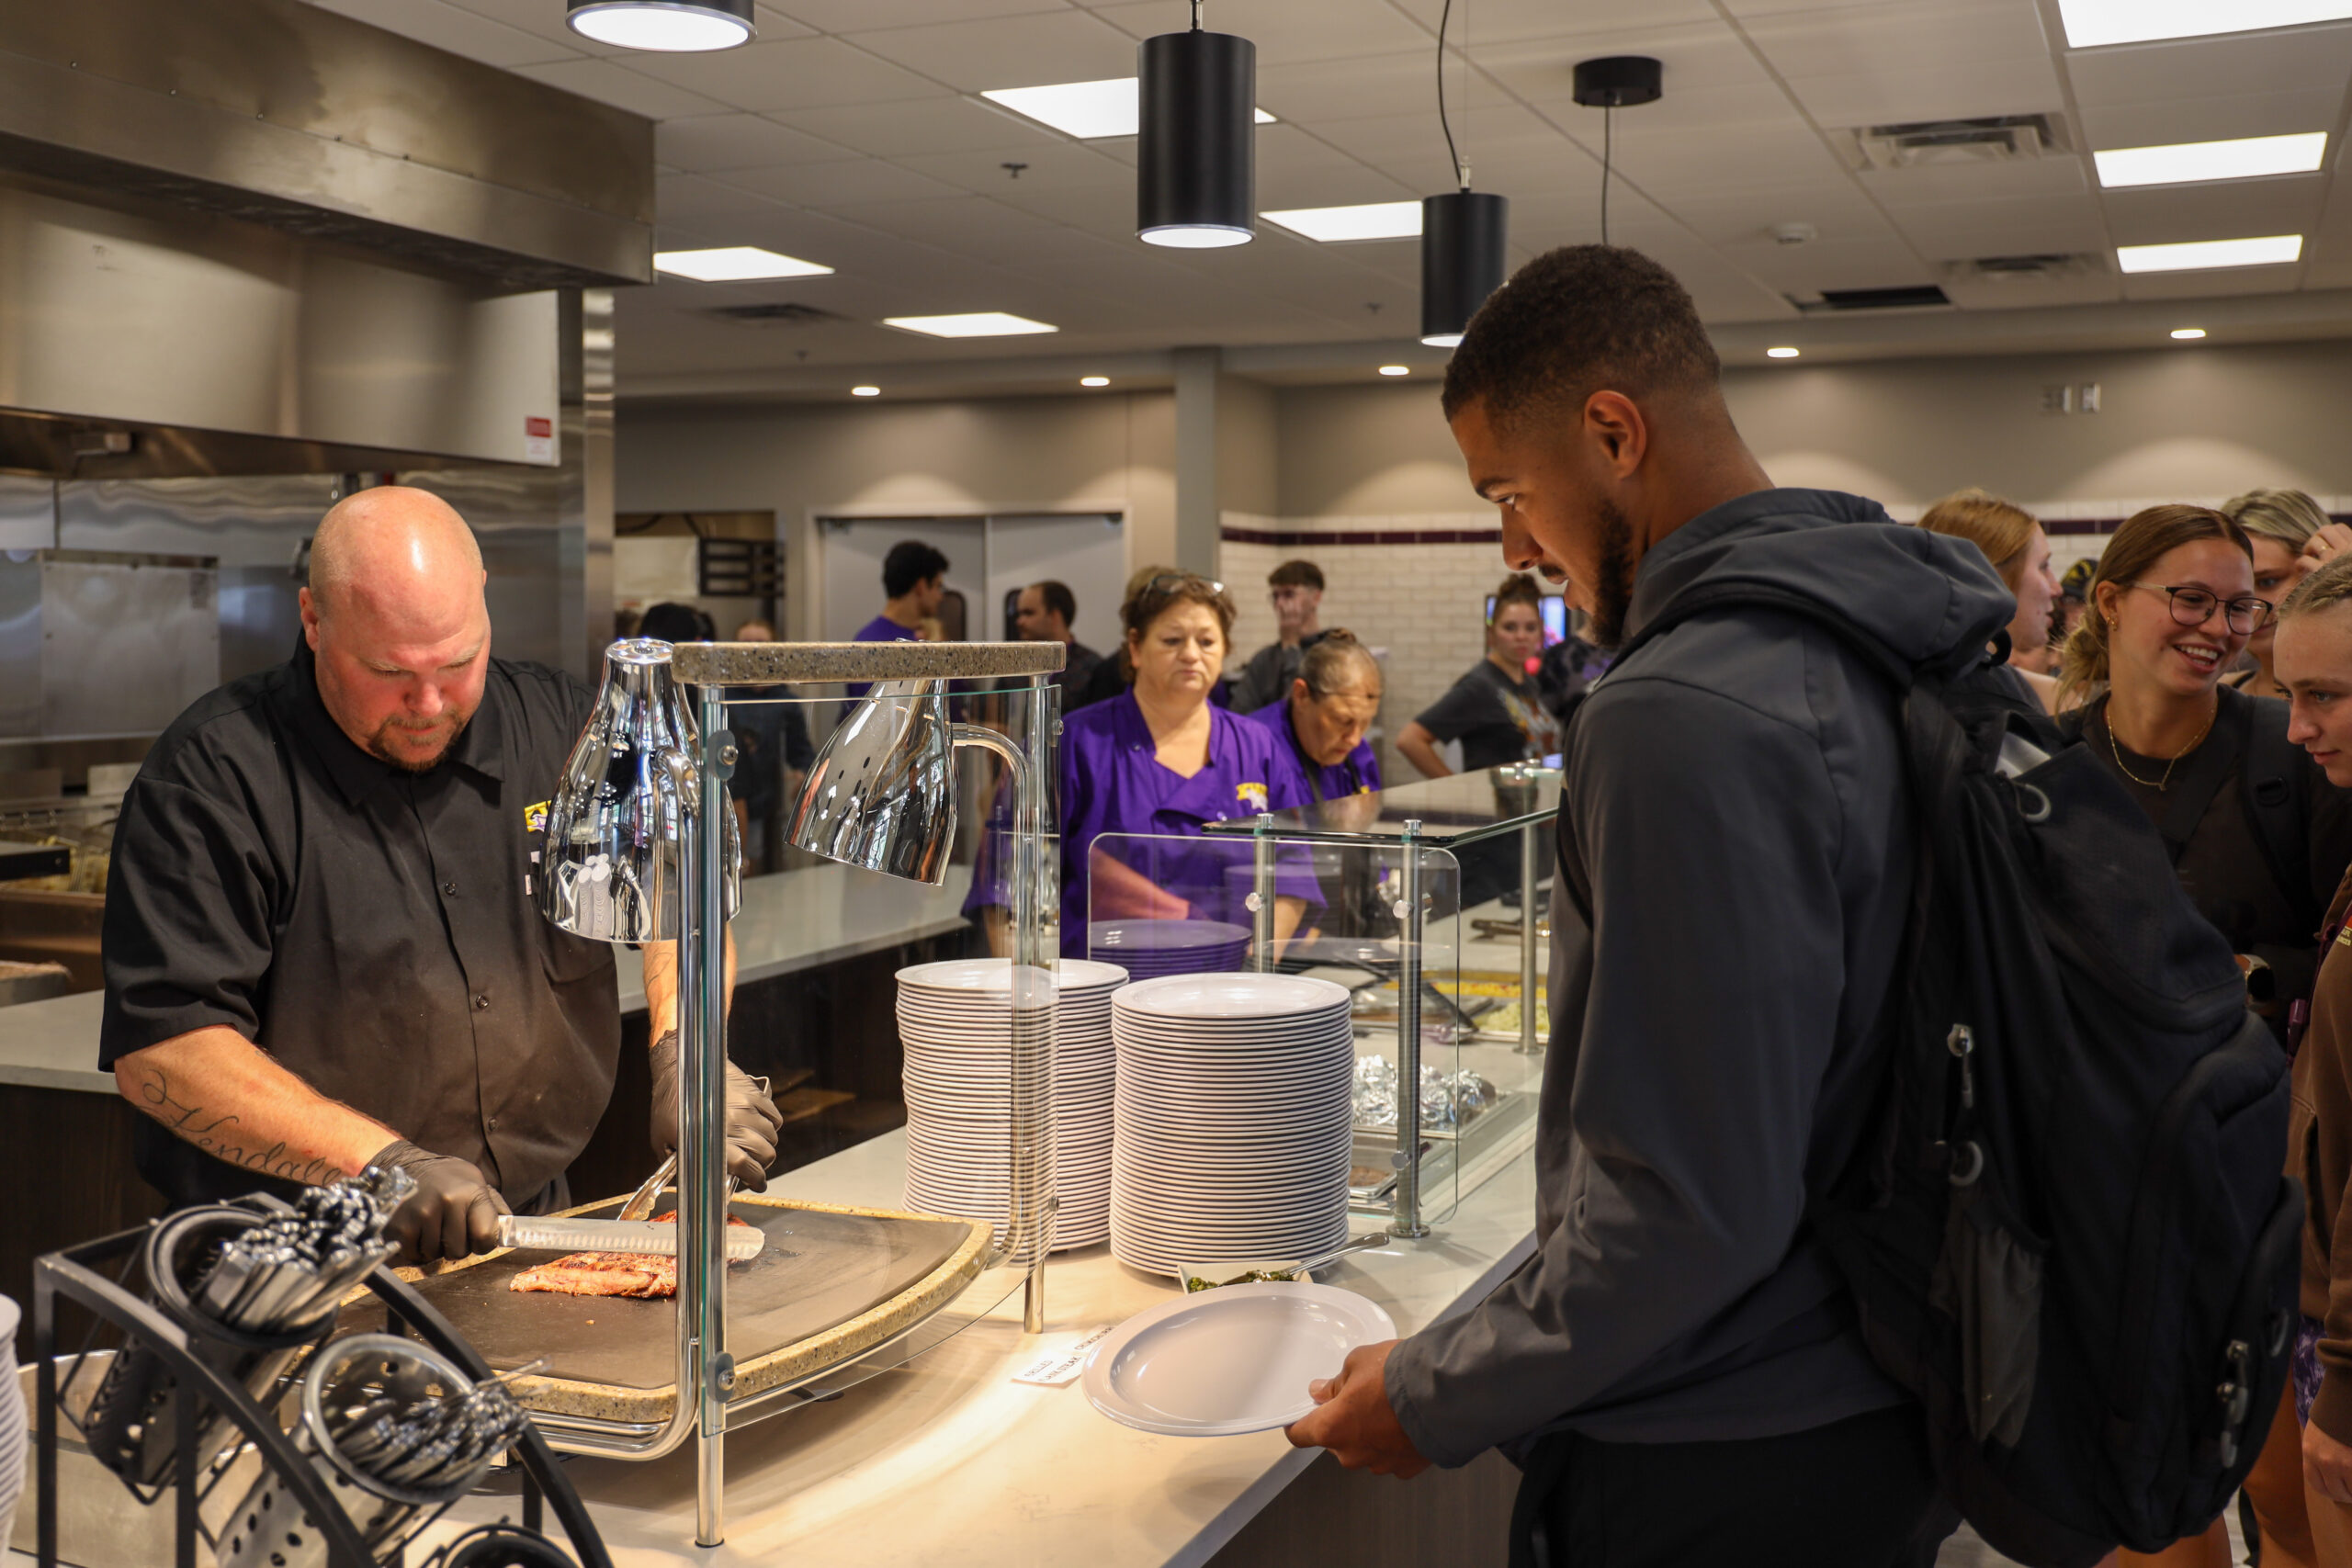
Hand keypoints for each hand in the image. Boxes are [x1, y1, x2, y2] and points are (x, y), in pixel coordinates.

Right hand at [369, 1140, 508, 1263]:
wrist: (407, 1164)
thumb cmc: (447, 1178)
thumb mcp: (476, 1182)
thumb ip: (495, 1208)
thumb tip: (512, 1231)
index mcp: (471, 1192)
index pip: (486, 1236)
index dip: (484, 1244)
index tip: (478, 1239)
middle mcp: (448, 1201)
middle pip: (459, 1251)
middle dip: (457, 1246)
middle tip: (450, 1229)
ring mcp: (422, 1213)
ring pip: (435, 1255)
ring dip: (435, 1247)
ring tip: (433, 1226)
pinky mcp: (401, 1225)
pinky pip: (414, 1255)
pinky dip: (416, 1249)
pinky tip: (418, 1230)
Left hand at [649, 1031, 785, 1191]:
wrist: (679, 1065)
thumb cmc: (668, 1103)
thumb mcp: (663, 1140)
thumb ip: (680, 1162)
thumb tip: (692, 1179)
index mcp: (712, 1138)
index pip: (745, 1165)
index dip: (756, 1179)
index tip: (758, 1183)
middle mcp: (733, 1123)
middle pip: (765, 1152)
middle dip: (762, 1164)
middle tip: (753, 1166)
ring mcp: (746, 1106)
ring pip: (771, 1135)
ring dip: (766, 1145)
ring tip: (754, 1145)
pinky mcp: (753, 1093)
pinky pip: (774, 1116)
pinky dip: (771, 1125)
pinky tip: (760, 1127)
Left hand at [1283, 1339, 1429, 1477]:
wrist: (1444, 1393)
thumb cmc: (1398, 1376)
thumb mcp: (1357, 1363)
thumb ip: (1336, 1382)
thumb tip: (1323, 1391)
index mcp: (1331, 1428)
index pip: (1300, 1435)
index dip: (1298, 1424)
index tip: (1301, 1416)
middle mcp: (1352, 1453)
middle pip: (1335, 1441)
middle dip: (1342, 1422)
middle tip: (1359, 1397)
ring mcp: (1380, 1464)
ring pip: (1365, 1449)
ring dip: (1370, 1433)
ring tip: (1389, 1407)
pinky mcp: (1406, 1469)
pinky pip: (1391, 1456)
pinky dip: (1395, 1442)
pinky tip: (1406, 1422)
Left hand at [2301, 523, 2351, 572]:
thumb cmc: (2350, 578)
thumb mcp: (2350, 557)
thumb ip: (2347, 547)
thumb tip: (2337, 534)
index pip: (2340, 527)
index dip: (2329, 532)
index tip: (2325, 541)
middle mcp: (2346, 551)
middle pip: (2325, 530)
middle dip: (2316, 537)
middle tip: (2314, 547)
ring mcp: (2333, 561)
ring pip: (2314, 542)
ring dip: (2307, 548)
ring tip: (2307, 555)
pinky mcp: (2320, 573)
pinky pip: (2305, 560)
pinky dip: (2300, 563)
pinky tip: (2300, 568)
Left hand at [2309, 1417, 2351, 1505]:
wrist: (2348, 1399)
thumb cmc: (2336, 1413)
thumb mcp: (2320, 1432)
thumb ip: (2321, 1452)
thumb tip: (2331, 1474)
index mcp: (2310, 1452)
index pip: (2317, 1484)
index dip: (2330, 1492)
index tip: (2339, 1492)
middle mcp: (2325, 1461)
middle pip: (2336, 1492)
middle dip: (2347, 1495)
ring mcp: (2345, 1464)